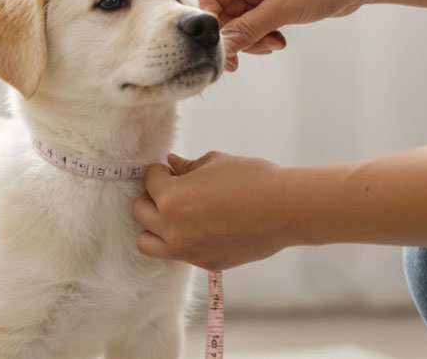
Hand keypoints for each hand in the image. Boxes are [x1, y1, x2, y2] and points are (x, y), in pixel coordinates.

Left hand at [132, 151, 292, 269]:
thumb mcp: (214, 163)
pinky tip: (197, 227)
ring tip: (172, 214)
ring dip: (154, 226)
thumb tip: (172, 164)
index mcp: (171, 199)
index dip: (159, 172)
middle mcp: (172, 229)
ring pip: (147, 242)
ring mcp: (187, 250)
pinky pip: (177, 253)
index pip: (149, 182)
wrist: (285, 209)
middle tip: (170, 189)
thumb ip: (187, 167)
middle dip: (152, 197)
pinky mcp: (204, 262)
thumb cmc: (251, 179)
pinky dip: (179, 240)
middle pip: (141, 212)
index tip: (169, 170)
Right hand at [200, 0, 368, 69]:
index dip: (215, 27)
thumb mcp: (283, 9)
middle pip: (224, 14)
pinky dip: (263, 35)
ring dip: (254, 39)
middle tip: (256, 51)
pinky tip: (279, 40)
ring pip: (240, 22)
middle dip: (240, 36)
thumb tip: (221, 50)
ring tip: (274, 44)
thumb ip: (247, 30)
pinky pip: (254, 23)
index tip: (225, 51)